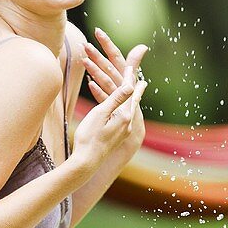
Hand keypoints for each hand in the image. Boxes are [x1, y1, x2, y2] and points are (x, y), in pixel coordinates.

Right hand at [71, 34, 147, 174]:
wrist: (85, 163)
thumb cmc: (89, 137)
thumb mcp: (100, 114)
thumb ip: (116, 99)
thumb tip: (131, 84)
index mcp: (124, 115)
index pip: (129, 91)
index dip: (129, 77)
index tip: (131, 64)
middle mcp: (127, 124)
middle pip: (132, 101)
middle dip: (134, 89)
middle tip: (141, 80)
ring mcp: (122, 132)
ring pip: (127, 110)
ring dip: (128, 99)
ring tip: (133, 94)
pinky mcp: (116, 137)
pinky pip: (120, 118)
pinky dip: (120, 109)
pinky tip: (117, 112)